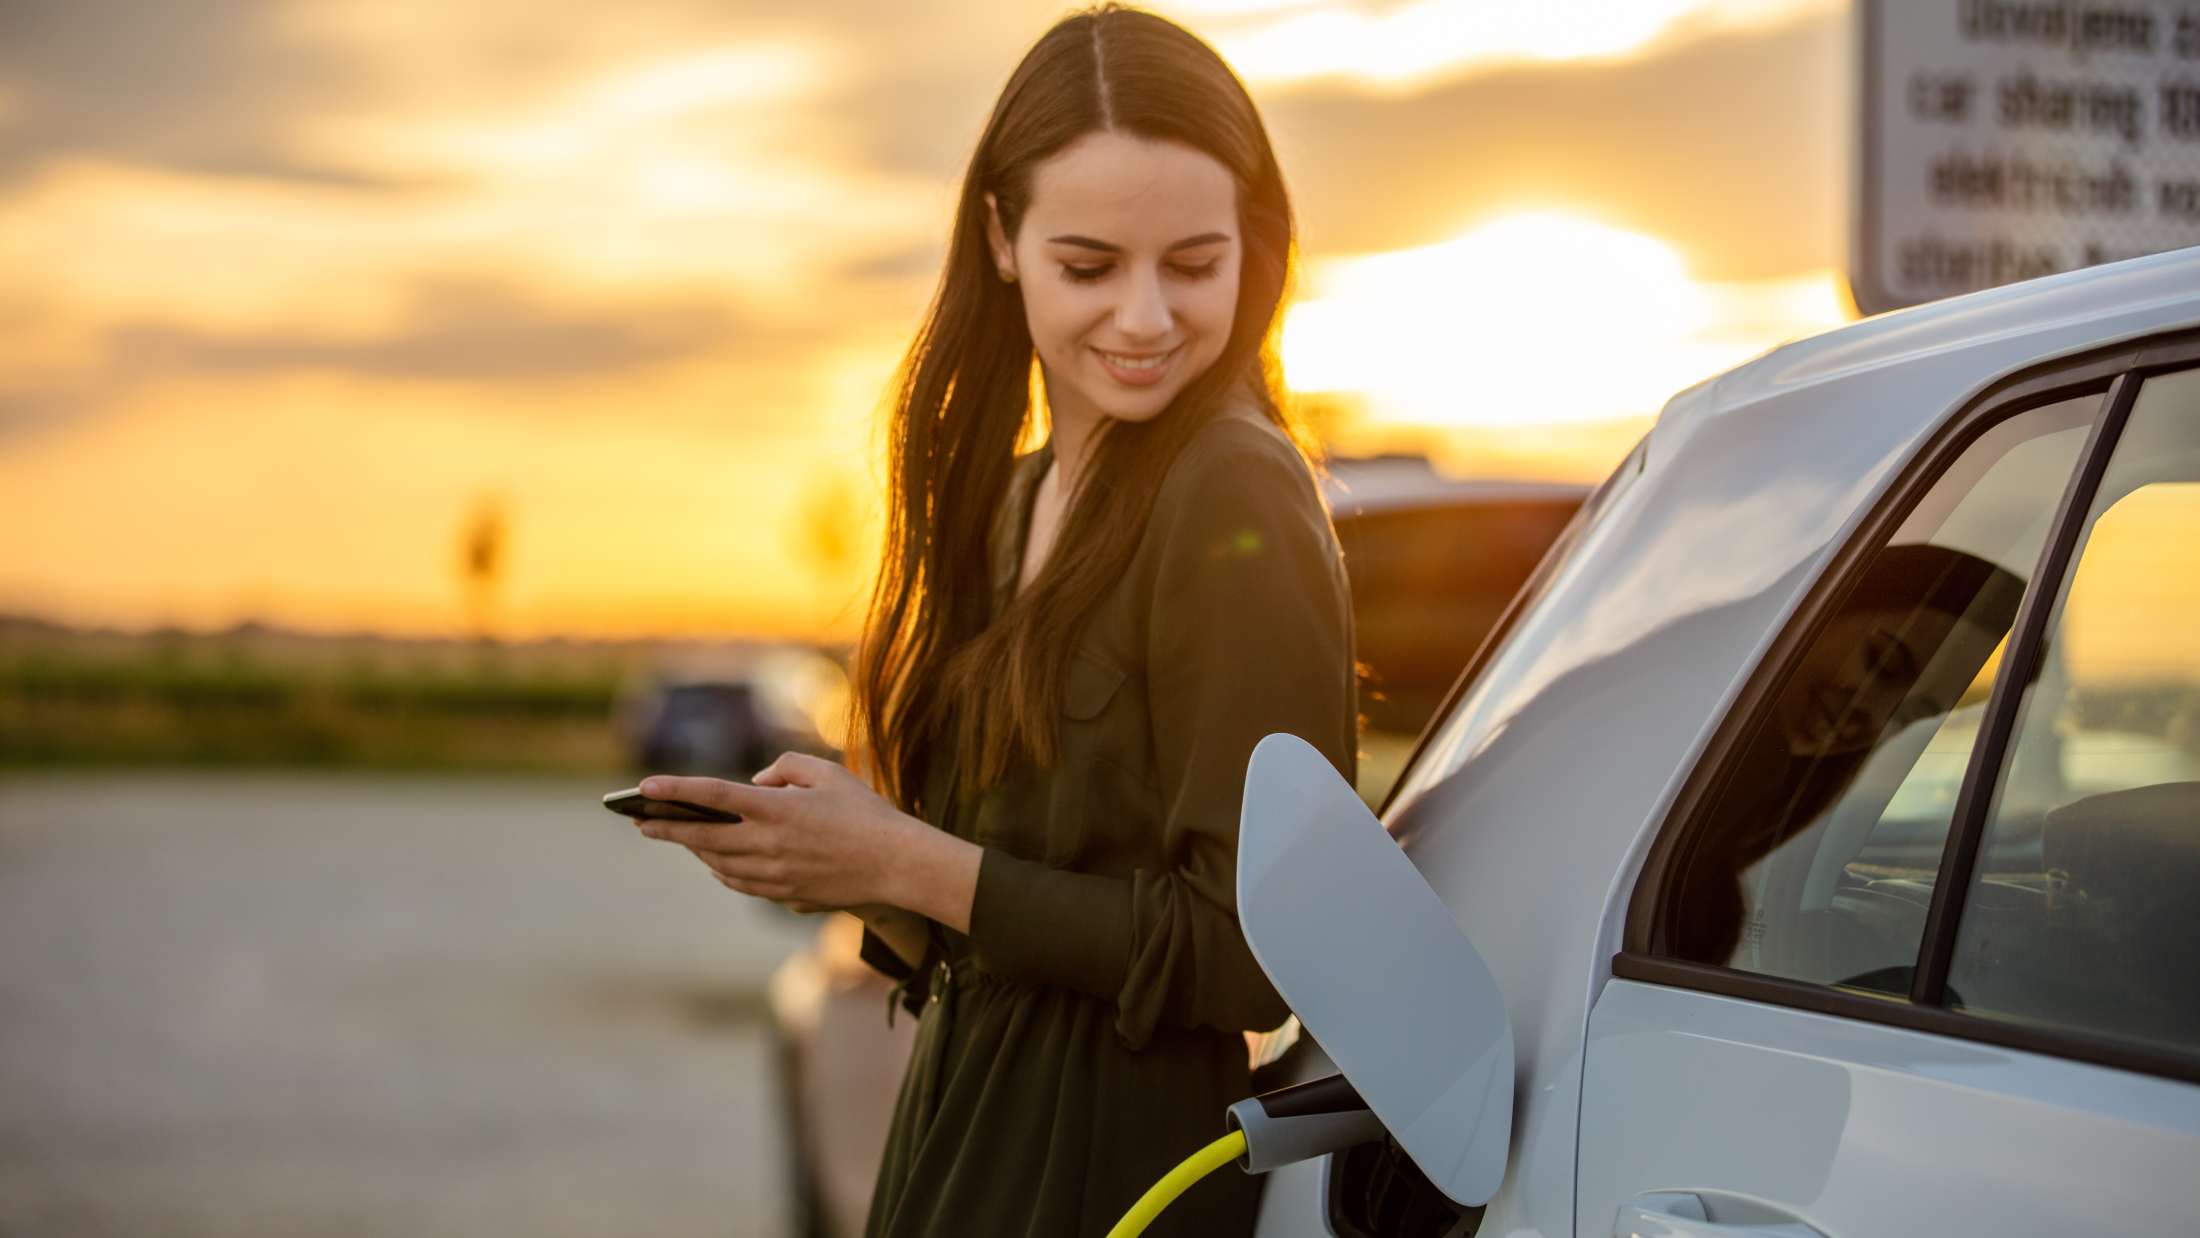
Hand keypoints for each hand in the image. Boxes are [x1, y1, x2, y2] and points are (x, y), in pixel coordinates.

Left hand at [631, 753, 927, 914]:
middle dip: (665, 828)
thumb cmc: (865, 813)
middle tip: (639, 821)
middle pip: (703, 838)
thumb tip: (756, 783)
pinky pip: (740, 883)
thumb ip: (785, 767)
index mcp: (777, 809)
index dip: (675, 791)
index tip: (643, 787)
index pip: (713, 797)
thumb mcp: (828, 772)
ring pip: (718, 864)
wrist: (896, 865)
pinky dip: (722, 870)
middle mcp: (768, 845)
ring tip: (675, 836)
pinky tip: (716, 862)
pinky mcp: (785, 895)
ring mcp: (774, 874)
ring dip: (693, 850)